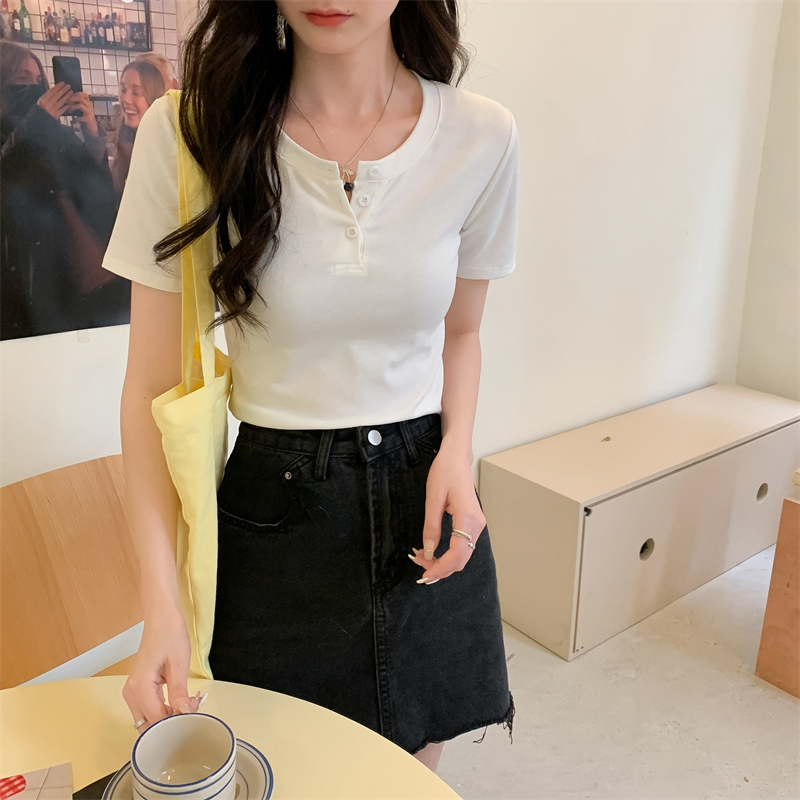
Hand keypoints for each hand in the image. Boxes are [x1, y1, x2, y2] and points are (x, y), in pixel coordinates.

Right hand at [36, 82, 74, 120]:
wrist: (40, 122)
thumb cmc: (41, 111)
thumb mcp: (41, 103)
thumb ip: (47, 97)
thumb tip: (55, 90)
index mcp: (42, 99)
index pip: (51, 91)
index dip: (58, 86)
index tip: (63, 83)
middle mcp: (47, 104)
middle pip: (57, 95)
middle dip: (64, 90)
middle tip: (69, 85)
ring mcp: (52, 110)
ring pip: (61, 102)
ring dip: (67, 96)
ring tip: (71, 92)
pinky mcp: (56, 116)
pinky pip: (63, 110)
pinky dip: (67, 106)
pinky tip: (71, 103)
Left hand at [69, 91, 97, 135]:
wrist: (93, 129)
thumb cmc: (86, 119)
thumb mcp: (82, 110)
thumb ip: (78, 105)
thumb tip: (68, 100)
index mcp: (88, 104)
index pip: (83, 94)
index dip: (76, 94)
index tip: (69, 97)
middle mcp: (90, 107)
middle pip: (81, 97)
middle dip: (72, 99)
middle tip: (67, 102)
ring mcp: (90, 113)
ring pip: (80, 105)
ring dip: (72, 107)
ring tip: (69, 111)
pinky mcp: (88, 119)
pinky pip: (80, 117)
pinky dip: (75, 119)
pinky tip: (72, 122)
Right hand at [122, 611, 201, 735]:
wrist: (161, 618)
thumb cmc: (170, 634)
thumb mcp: (179, 664)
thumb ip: (179, 693)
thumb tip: (184, 715)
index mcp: (140, 688)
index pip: (156, 722)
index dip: (175, 725)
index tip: (194, 719)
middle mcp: (131, 694)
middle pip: (148, 727)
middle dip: (170, 726)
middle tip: (193, 712)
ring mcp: (132, 692)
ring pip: (148, 721)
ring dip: (168, 719)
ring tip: (188, 704)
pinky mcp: (138, 690)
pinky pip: (149, 710)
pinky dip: (164, 711)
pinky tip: (180, 703)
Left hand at [408, 439, 484, 582]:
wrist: (457, 458)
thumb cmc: (445, 472)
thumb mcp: (433, 499)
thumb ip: (431, 526)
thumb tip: (428, 552)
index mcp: (467, 517)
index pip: (457, 554)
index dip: (440, 568)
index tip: (424, 574)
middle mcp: (477, 524)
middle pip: (461, 560)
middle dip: (440, 568)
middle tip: (418, 565)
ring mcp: (478, 524)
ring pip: (463, 555)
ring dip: (444, 562)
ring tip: (422, 559)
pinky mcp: (473, 523)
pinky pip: (463, 546)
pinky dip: (449, 554)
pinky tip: (433, 552)